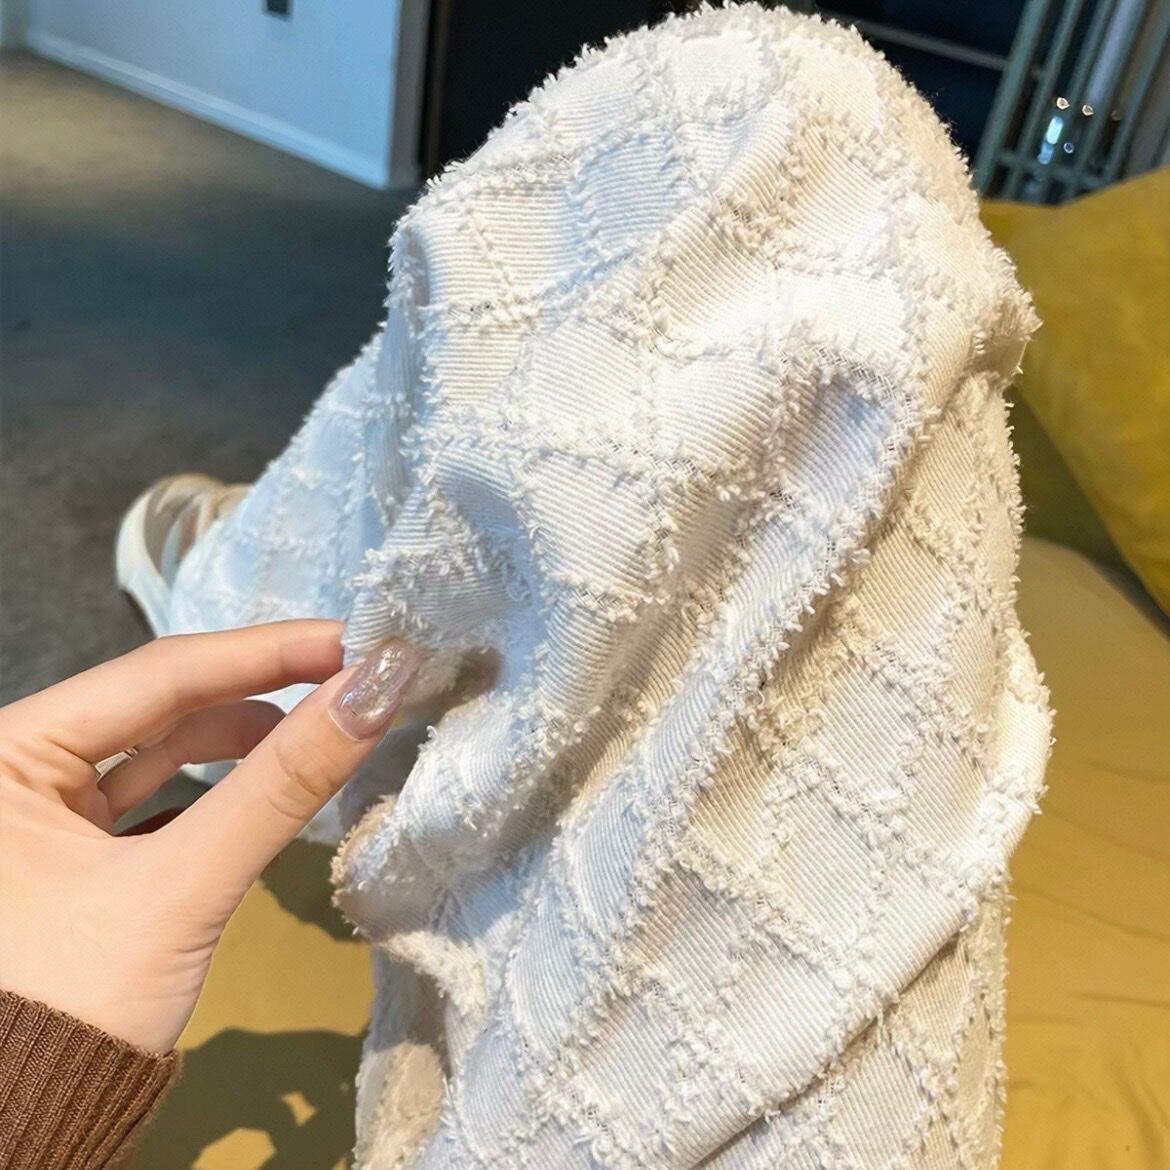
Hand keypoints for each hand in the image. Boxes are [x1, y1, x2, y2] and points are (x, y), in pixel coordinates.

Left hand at [0, 621, 420, 1052]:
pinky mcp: (67, 853)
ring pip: (160, 746)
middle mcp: (11, 767)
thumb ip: (282, 785)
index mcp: (2, 753)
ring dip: (247, 737)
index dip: (269, 649)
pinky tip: (273, 778)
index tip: (358, 639)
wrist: (11, 1146)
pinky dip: (219, 785)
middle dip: (265, 690)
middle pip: (161, 703)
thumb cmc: (72, 1008)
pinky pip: (154, 794)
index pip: (158, 672)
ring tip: (326, 729)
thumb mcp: (182, 889)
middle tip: (356, 679)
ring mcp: (36, 811)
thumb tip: (378, 688)